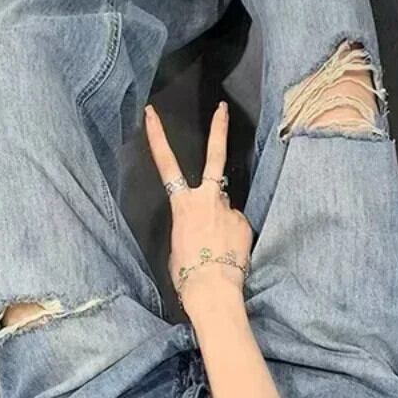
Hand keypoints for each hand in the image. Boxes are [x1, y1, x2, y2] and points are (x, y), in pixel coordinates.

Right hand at [144, 101, 253, 304]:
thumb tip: (208, 222)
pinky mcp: (245, 223)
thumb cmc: (186, 272)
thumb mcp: (177, 243)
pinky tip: (227, 253)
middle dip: (218, 129)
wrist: (212, 290)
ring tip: (216, 248)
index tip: (152, 114)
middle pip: (215, 157)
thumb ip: (190, 223)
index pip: (166, 164)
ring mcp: (229, 209)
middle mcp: (207, 199)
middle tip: (222, 107)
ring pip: (224, 206)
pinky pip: (235, 225)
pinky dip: (231, 236)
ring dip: (220, 221)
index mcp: (182, 204)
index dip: (157, 137)